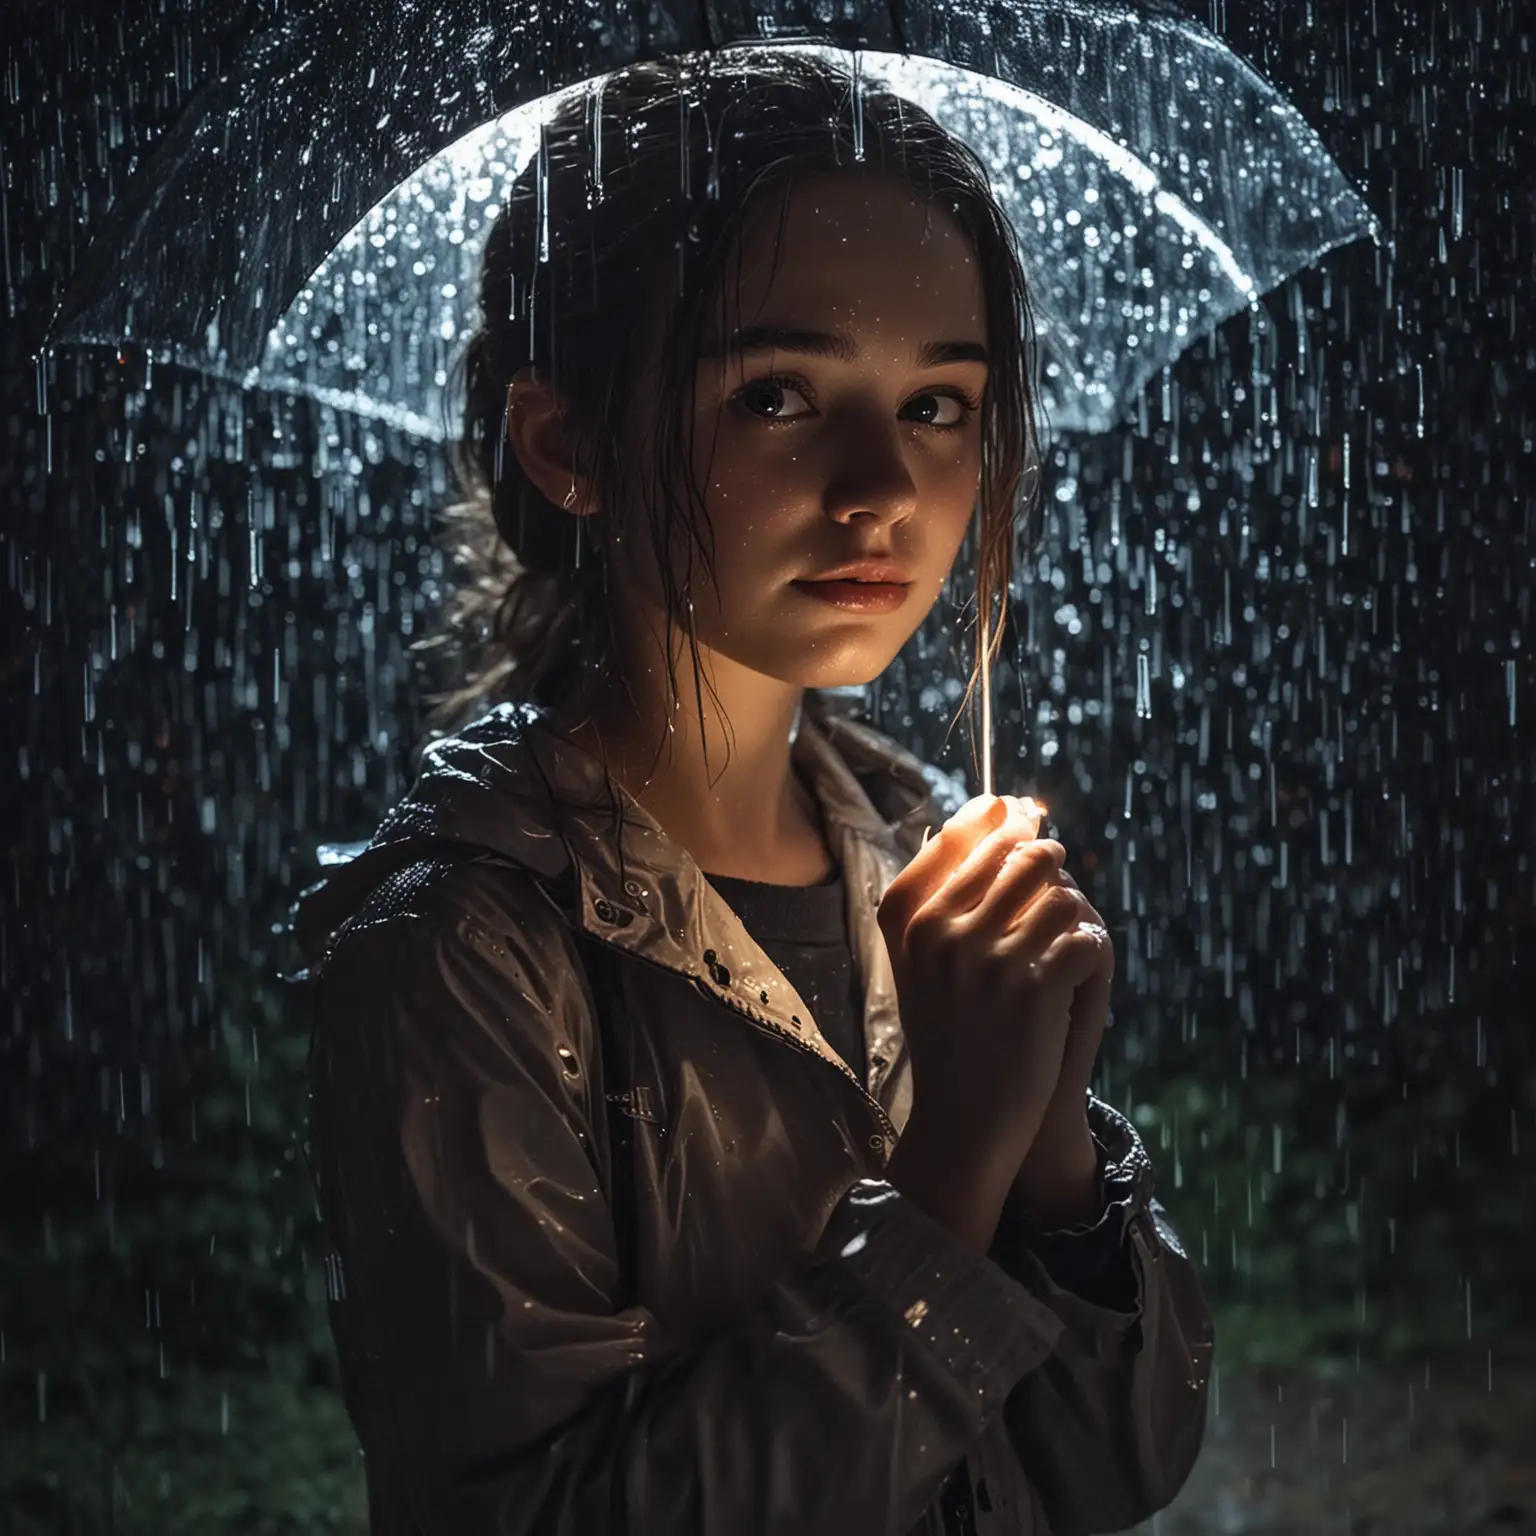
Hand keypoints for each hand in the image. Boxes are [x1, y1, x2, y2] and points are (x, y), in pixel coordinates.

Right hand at [877, 794, 1111, 1237]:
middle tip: (1055, 867)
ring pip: (1059, 891)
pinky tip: (1080, 973)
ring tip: (1067, 931)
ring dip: (1073, 909)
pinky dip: (1092, 951)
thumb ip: (943, 891)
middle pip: (1017, 852)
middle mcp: (939, 928)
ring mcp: (986, 956)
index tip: (1017, 810)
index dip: (997, 815)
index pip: (959, 833)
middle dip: (1045, 857)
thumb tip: (995, 813)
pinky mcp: (1033, 987)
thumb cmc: (949, 1028)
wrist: (962, 1117)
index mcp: (904, 915)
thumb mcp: (921, 957)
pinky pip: (1085, 936)